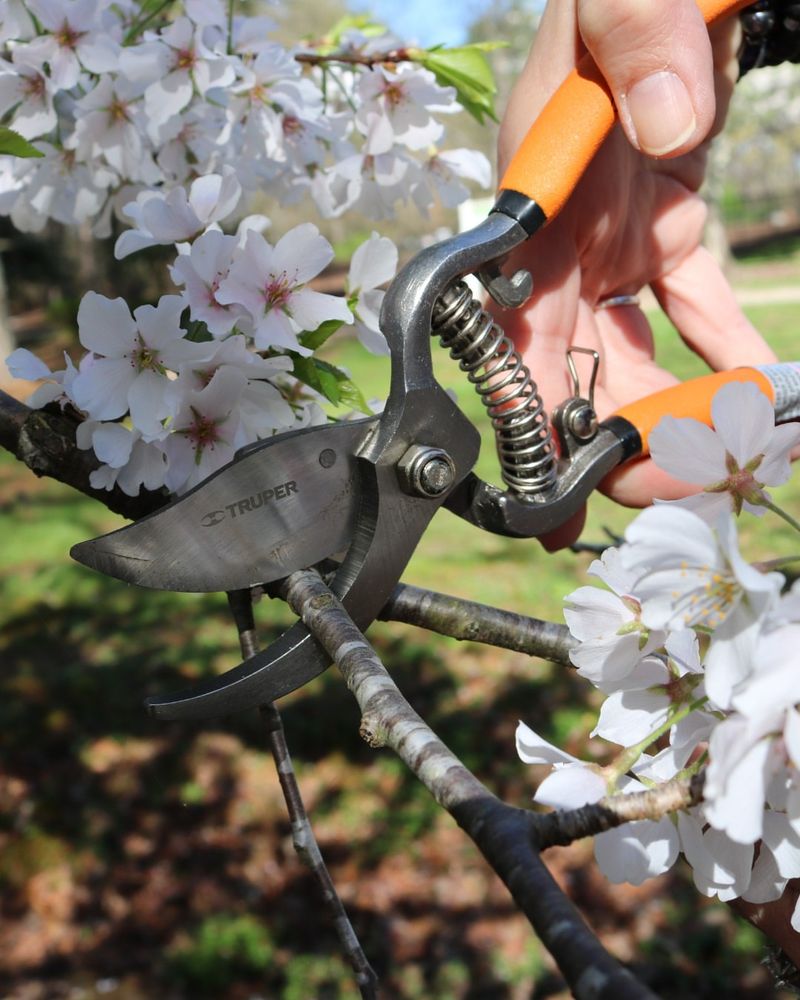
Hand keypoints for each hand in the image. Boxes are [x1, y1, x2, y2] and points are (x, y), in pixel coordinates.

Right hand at [495, 0, 776, 545]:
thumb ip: (637, 34)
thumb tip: (668, 126)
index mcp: (528, 206)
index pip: (507, 333)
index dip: (521, 417)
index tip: (549, 487)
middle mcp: (558, 246)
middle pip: (568, 373)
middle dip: (614, 440)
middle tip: (683, 481)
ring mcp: (611, 248)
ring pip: (628, 361)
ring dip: (674, 413)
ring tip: (733, 447)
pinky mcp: (665, 236)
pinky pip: (692, 312)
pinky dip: (725, 352)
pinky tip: (761, 384)